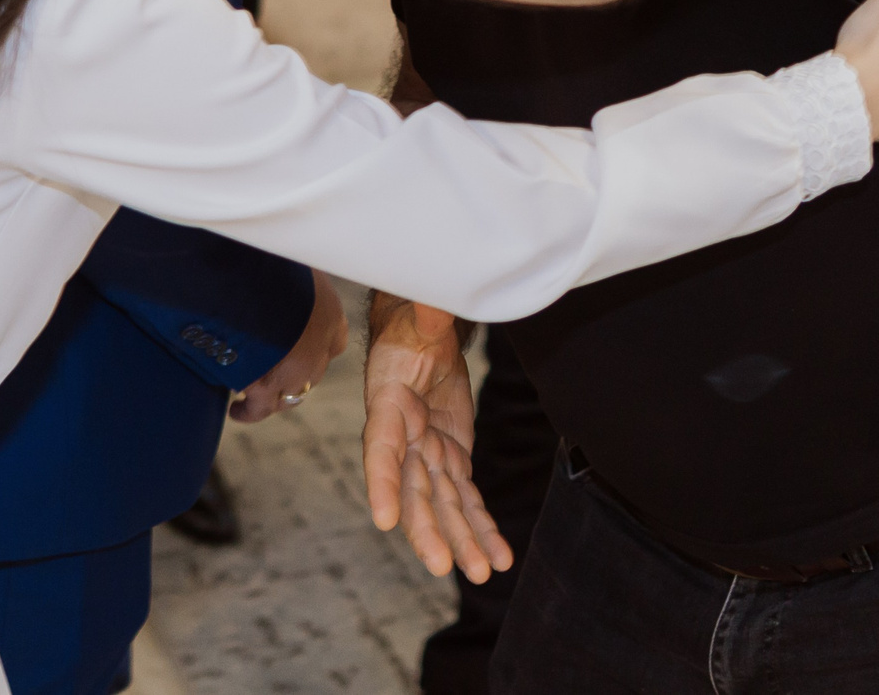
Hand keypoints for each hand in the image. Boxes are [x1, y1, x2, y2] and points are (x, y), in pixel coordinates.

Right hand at [233, 270, 349, 423]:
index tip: (298, 340)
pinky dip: (248, 411)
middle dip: (294, 367)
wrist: (255, 285)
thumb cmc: (274, 264)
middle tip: (271, 362)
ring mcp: (295, 374)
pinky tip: (237, 410)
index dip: (314, 342)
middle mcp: (319, 351)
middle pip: (311, 370)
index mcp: (331, 318)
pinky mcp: (267, 388)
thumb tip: (286, 262)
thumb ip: (297, 278)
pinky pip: (259, 409)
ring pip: (290, 393)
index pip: (332, 341)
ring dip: (273, 392)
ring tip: (251, 393)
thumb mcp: (296, 266)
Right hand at [361, 295, 510, 581]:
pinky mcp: (451, 460)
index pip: (380, 448)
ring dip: (462, 540)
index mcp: (388, 406)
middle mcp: (403, 440)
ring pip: (444, 505)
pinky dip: (482, 528)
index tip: (383, 520)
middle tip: (443, 564)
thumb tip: (434, 306)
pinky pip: (467, 500)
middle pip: (412, 490)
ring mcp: (427, 455)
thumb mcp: (419, 318)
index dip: (380, 483)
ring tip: (481, 573)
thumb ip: (427, 317)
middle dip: (427, 529)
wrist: (422, 339)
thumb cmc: (413, 327)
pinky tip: (498, 557)